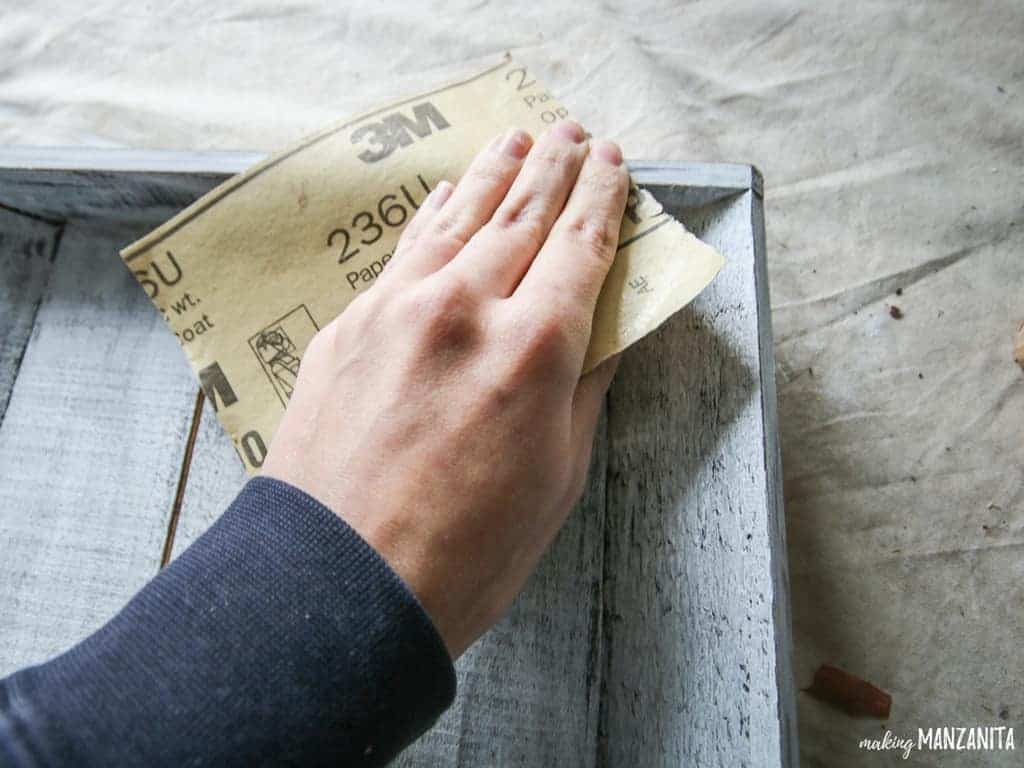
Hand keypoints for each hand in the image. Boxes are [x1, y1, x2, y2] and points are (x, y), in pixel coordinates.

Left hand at [262, 120, 628, 657]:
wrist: (340, 584)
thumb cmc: (465, 552)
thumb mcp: (558, 478)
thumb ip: (582, 389)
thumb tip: (601, 332)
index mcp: (531, 349)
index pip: (580, 246)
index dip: (603, 200)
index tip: (615, 165)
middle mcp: (463, 308)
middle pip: (520, 214)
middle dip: (555, 167)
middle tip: (575, 133)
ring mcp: (396, 310)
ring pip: (457, 218)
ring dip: (493, 172)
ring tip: (518, 139)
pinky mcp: (348, 327)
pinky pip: (404, 252)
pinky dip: (434, 216)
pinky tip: (445, 197)